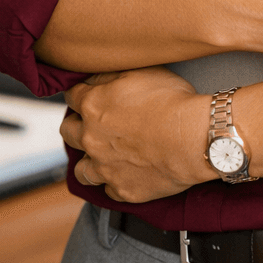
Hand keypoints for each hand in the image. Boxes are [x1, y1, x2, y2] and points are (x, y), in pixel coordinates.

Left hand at [60, 67, 211, 202]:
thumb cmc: (172, 101)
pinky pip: (110, 190)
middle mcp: (91, 139)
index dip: (80, 93)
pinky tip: (127, 175)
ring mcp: (105, 168)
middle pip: (68, 132)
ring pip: (82, 170)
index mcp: (92, 106)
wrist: (194, 139)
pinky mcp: (124, 190)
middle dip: (76, 125)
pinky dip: (116, 183)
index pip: (72, 96)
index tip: (88, 94)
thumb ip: (109, 74)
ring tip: (102, 156)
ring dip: (89, 161)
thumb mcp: (141, 72)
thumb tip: (91, 76)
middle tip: (92, 123)